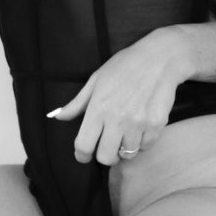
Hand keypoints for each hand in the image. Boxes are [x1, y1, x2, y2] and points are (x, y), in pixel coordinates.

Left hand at [47, 29, 187, 165]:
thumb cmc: (125, 66)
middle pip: (106, 157)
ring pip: (128, 154)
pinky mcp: (156, 124)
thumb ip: (77, 103)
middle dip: (105, 155)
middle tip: (108, 144)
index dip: (82, 155)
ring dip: (125, 147)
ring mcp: (138, 123)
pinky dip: (142, 141)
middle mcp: (117, 118)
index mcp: (98, 108)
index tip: (84, 154)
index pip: (84, 145)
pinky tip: (142, 125)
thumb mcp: (96, 80)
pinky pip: (146, 146)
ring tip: (127, 132)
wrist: (159, 58)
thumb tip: (56, 116)